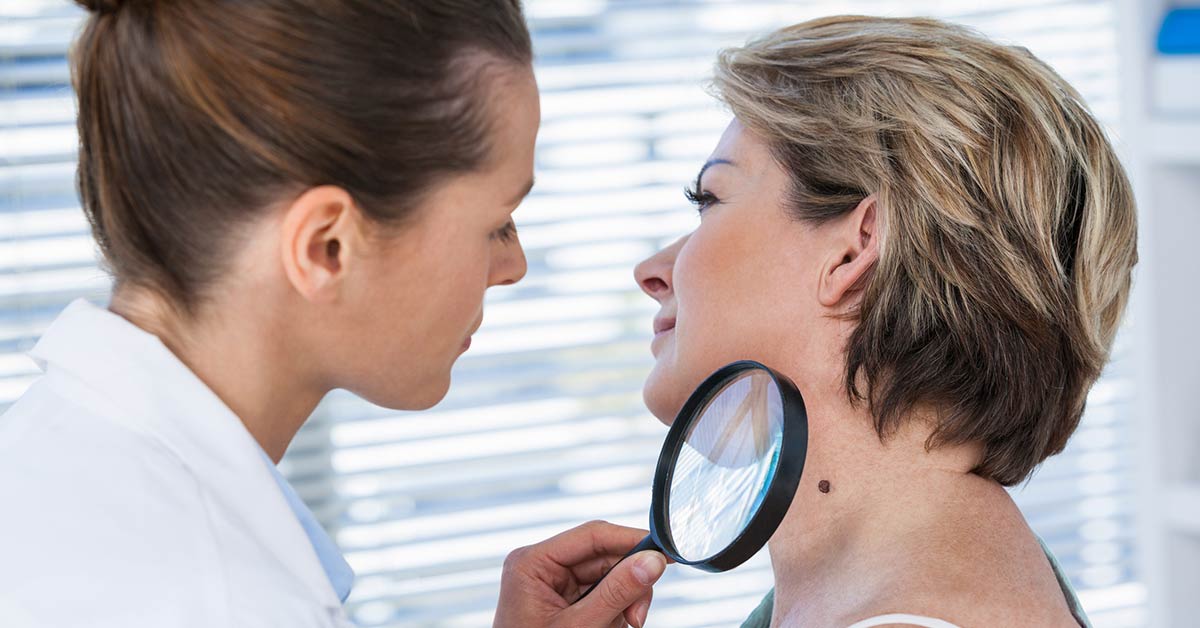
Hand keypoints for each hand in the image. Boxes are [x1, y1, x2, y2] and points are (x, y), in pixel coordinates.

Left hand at [493, 520, 666, 627]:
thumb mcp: (580, 626)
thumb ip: (617, 593)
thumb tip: (651, 562)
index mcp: (532, 563)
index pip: (592, 536)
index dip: (630, 540)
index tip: (663, 552)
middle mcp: (542, 568)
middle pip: (604, 557)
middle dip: (628, 584)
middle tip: (637, 616)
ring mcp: (553, 585)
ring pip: (608, 577)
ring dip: (623, 603)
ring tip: (621, 625)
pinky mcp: (565, 601)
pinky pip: (601, 594)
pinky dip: (614, 612)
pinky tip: (610, 627)